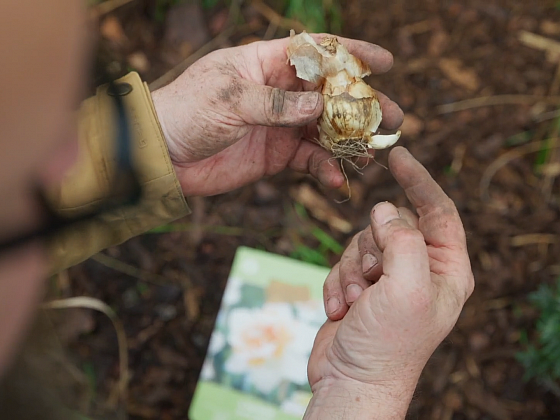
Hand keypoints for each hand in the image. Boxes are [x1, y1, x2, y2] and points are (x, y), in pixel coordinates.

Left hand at [151, 35, 402, 196]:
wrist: (162, 156)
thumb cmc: (187, 112)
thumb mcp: (230, 100)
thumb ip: (276, 104)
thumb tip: (320, 105)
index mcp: (266, 63)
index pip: (317, 52)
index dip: (353, 54)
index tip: (386, 62)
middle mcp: (279, 92)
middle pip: (331, 94)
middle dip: (363, 106)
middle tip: (393, 119)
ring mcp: (281, 124)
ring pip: (326, 130)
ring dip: (351, 142)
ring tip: (373, 154)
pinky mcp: (277, 155)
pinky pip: (309, 161)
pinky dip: (325, 169)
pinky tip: (337, 180)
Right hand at [304, 147, 473, 418]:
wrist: (351, 381)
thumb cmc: (389, 344)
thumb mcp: (407, 287)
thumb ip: (402, 239)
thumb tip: (384, 209)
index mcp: (447, 269)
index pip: (439, 210)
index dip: (420, 181)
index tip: (399, 155)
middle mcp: (420, 270)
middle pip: (391, 224)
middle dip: (372, 247)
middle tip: (372, 279)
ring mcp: (389, 278)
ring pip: (362, 241)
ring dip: (352, 269)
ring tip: (356, 301)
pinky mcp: (360, 286)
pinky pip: (343, 261)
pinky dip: (337, 282)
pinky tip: (341, 310)